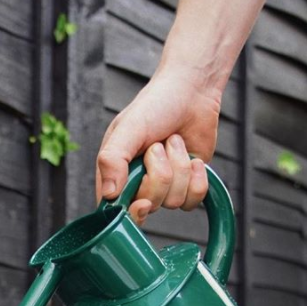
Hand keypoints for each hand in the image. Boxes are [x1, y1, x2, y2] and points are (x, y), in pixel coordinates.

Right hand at [95, 69, 221, 223]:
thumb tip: (108, 194)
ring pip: (173, 201)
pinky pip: (193, 200)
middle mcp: (137, 184)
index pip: (116, 211)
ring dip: (180, 168)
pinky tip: (194, 159)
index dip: (131, 212)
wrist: (192, 92)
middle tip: (158, 147)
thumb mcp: (128, 129)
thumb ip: (112, 159)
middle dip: (160, 175)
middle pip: (149, 205)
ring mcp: (164, 187)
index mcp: (115, 174)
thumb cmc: (155, 105)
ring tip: (174, 142)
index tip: (143, 203)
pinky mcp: (187, 185)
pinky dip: (198, 178)